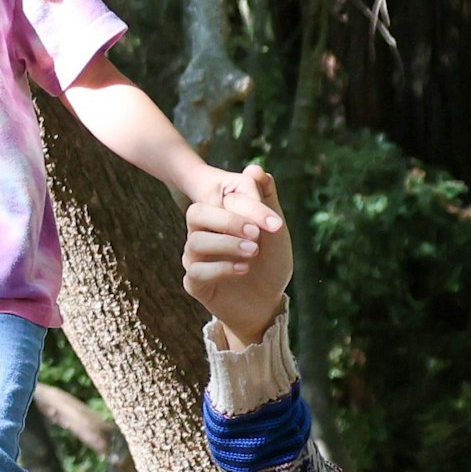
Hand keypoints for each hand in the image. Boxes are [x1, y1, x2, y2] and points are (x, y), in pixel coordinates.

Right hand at [183, 163, 291, 346]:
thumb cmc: (270, 264)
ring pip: (195, 242)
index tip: (275, 223)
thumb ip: (267, 201)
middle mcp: (202, 235)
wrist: (268, 303)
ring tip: (253, 252)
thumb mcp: (275, 232)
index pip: (220, 199)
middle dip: (228, 221)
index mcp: (219, 218)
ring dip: (227, 244)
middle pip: (196, 214)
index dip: (246, 206)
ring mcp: (196, 259)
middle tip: (257, 234)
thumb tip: (256, 169)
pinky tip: (244, 269)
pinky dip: (222, 268)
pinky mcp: (195, 283)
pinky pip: (197, 270)